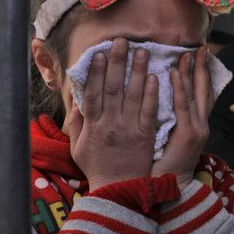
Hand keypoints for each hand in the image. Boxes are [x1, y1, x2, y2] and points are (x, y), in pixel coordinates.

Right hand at [65, 39, 157, 190]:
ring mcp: (129, 129)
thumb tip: (77, 102)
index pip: (92, 93)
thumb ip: (78, 124)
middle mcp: (110, 124)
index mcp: (92, 126)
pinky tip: (156, 78)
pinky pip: (150, 112)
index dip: (94, 72)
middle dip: (117, 63)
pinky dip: (153, 94)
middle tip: (121, 41)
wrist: (119, 192)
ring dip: (138, 71)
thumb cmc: (99, 169)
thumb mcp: (79, 148)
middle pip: (112, 87)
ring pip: (133, 95)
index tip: (98, 53)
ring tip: (144, 51)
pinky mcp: (146, 136)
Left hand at [151, 46, 214, 190]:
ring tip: (186, 53)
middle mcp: (201, 124)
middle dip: (202, 68)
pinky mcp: (188, 134)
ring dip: (191, 72)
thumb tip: (159, 103)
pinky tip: (175, 73)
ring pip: (195, 94)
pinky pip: (183, 106)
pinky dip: (180, 88)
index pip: (201, 95)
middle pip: (204, 90)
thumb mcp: (171, 140)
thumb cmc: (166, 167)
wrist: (172, 189)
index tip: (196, 57)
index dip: (201, 75)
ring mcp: (197, 129)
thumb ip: (170, 121)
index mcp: (197, 125)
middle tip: (199, 48)